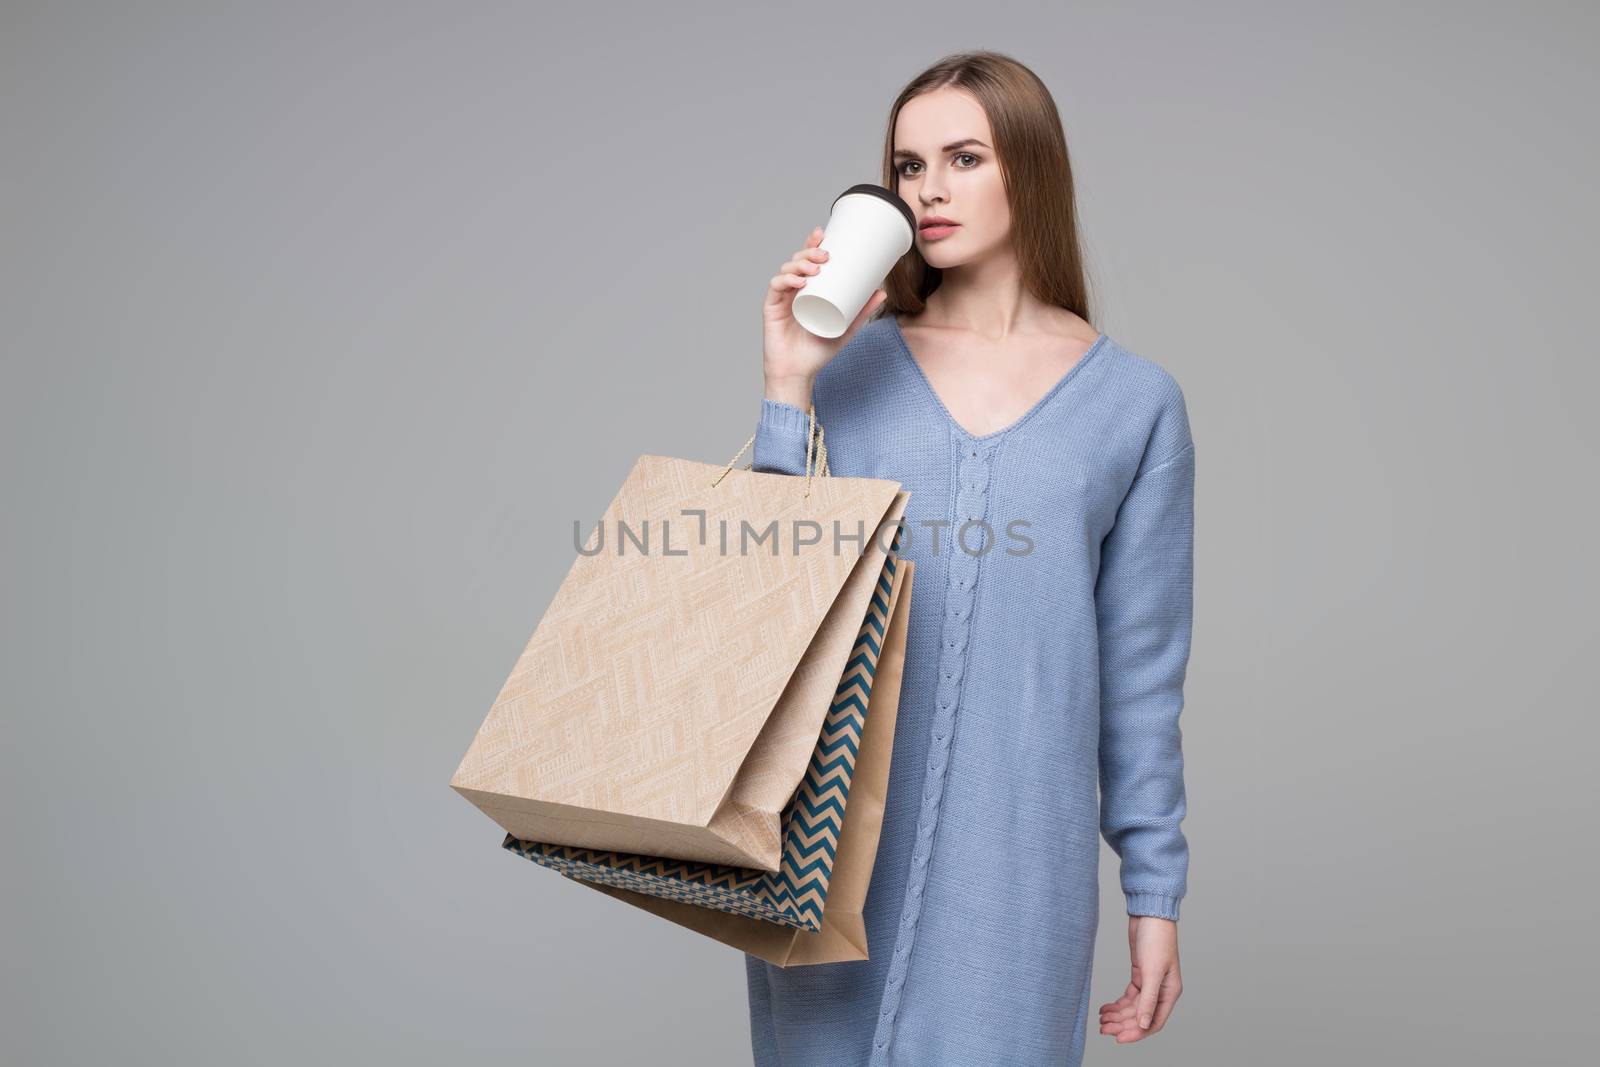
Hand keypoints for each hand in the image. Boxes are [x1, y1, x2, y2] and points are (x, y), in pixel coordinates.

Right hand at [763, 225, 886, 393]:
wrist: (799, 372)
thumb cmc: (818, 351)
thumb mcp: (846, 327)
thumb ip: (862, 311)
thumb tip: (882, 292)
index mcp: (808, 289)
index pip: (808, 261)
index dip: (812, 244)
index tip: (822, 234)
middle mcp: (792, 290)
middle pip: (797, 261)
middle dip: (809, 252)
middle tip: (826, 256)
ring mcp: (781, 298)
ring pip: (786, 270)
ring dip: (800, 264)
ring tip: (816, 269)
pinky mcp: (771, 308)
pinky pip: (776, 287)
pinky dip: (786, 280)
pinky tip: (799, 282)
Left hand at [1098, 915, 1181, 1043]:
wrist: (1149, 915)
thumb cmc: (1157, 939)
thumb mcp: (1152, 972)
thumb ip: (1148, 1000)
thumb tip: (1143, 1025)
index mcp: (1170, 993)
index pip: (1153, 1021)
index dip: (1137, 1032)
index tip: (1119, 1038)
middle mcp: (1161, 990)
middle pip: (1141, 1016)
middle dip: (1123, 1024)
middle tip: (1104, 1029)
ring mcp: (1150, 983)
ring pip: (1133, 1007)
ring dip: (1118, 1015)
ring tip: (1102, 1020)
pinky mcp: (1139, 974)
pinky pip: (1128, 996)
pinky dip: (1117, 1003)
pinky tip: (1105, 1008)